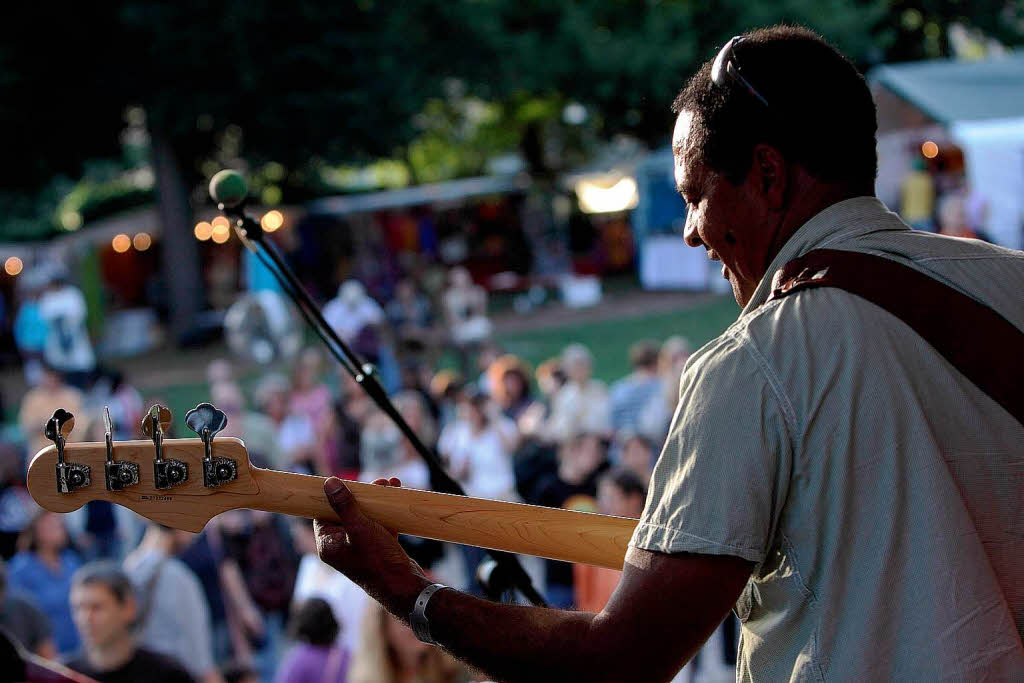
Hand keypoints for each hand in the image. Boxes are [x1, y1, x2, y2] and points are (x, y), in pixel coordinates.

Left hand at [314, 476, 428, 615]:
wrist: (405, 587)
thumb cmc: (378, 561)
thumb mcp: (360, 528)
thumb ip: (344, 505)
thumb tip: (329, 483)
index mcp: (329, 545)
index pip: (323, 514)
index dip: (333, 497)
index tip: (346, 482)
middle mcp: (341, 548)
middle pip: (345, 513)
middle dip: (361, 495)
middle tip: (375, 483)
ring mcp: (359, 548)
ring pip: (364, 517)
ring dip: (376, 501)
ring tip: (388, 485)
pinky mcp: (377, 549)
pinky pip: (378, 525)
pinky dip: (385, 513)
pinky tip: (396, 497)